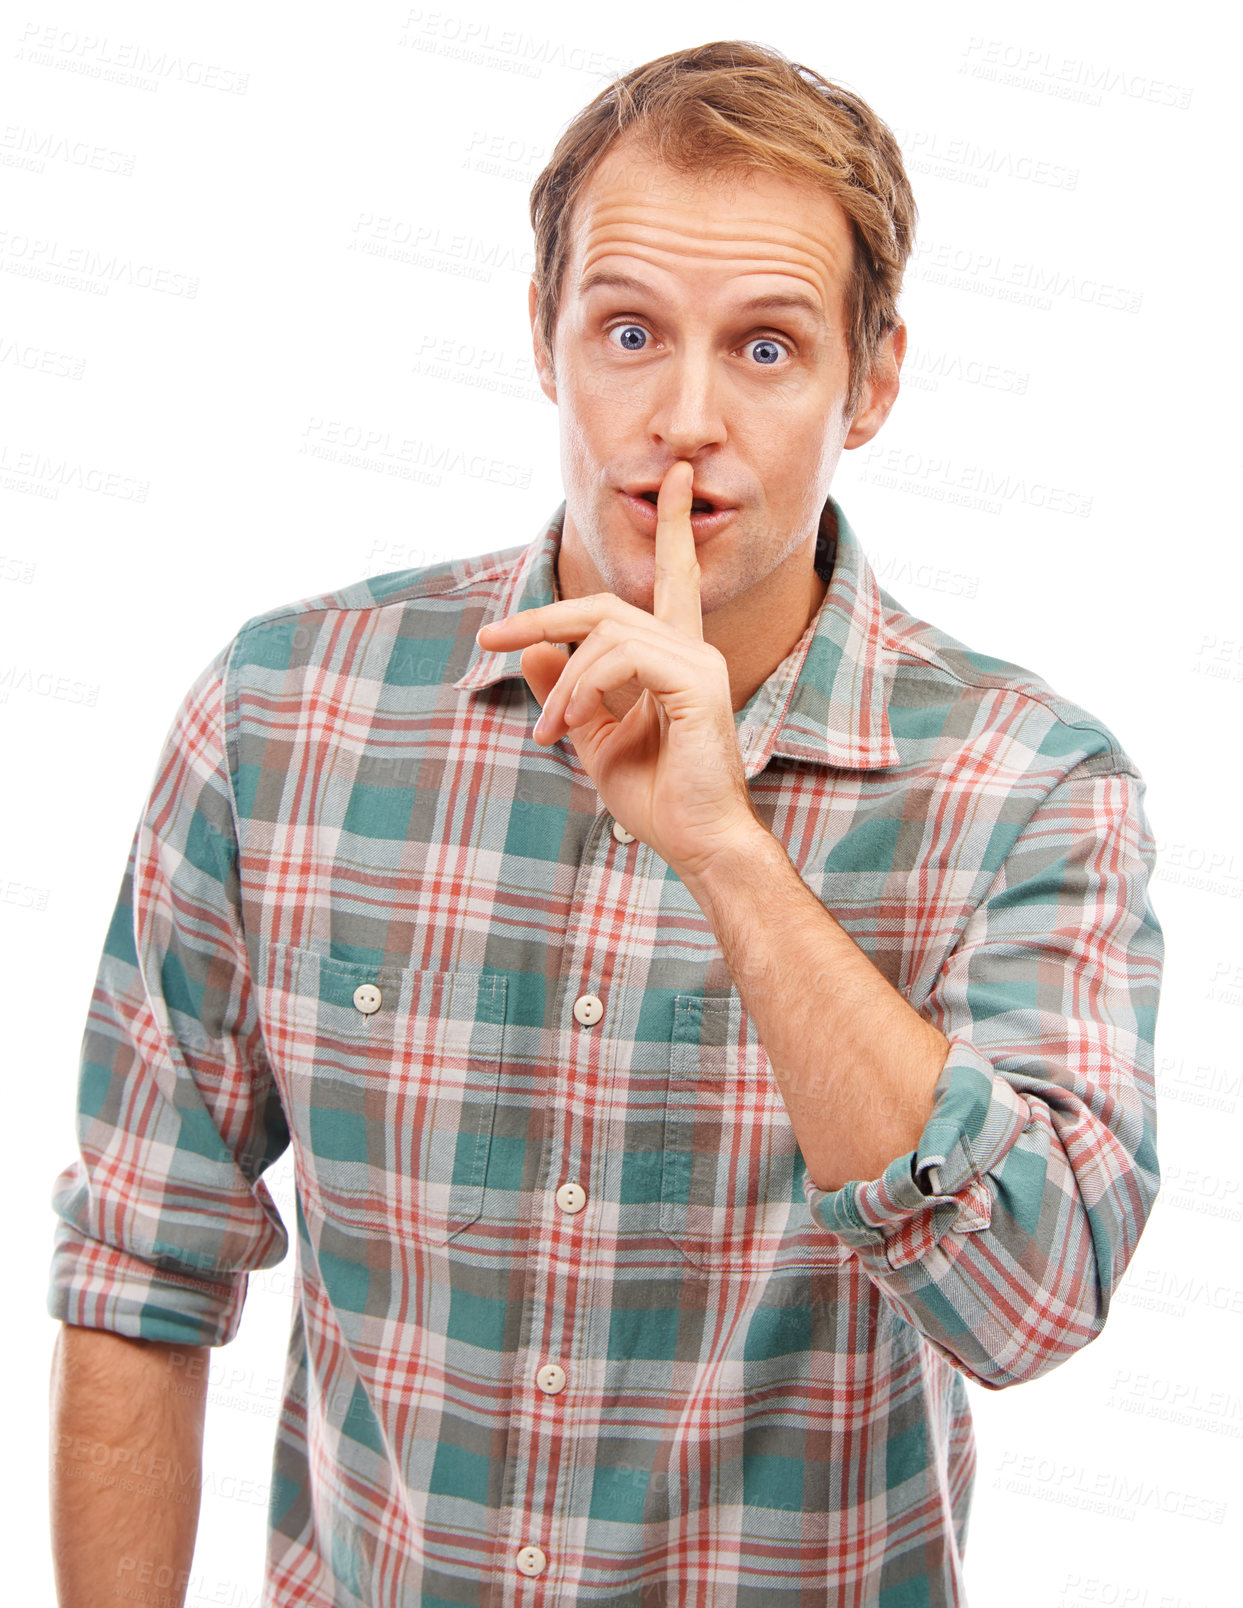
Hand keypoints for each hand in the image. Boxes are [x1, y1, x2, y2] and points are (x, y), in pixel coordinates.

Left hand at [474, 460, 763, 881]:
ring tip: (548, 731)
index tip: (676, 479)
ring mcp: (699, 663)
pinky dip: (584, 687)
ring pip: (606, 633)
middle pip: (604, 606)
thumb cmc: (658, 798)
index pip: (674, 577)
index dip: (673, 527)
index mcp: (674, 657)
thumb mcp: (592, 738)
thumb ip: (567, 691)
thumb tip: (533, 651)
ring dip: (562, 683)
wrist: (698, 844)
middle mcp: (691, 649)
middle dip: (542, 616)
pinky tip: (574, 723)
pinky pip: (624, 658)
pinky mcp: (698, 683)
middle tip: (491, 639)